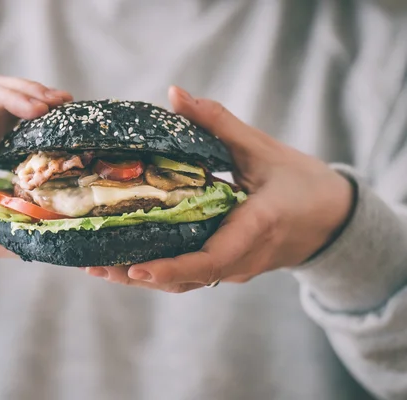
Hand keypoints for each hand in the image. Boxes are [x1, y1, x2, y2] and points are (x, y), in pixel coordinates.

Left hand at [84, 86, 354, 292]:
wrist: (332, 220)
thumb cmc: (303, 183)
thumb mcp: (264, 149)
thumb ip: (219, 123)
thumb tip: (175, 94)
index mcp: (257, 226)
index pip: (212, 258)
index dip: (174, 268)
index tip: (137, 269)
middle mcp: (244, 257)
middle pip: (188, 278)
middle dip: (140, 276)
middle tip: (94, 265)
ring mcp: (237, 268)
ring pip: (186, 282)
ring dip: (144, 278)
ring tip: (98, 266)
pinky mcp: (230, 268)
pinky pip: (193, 276)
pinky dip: (160, 271)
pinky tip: (127, 261)